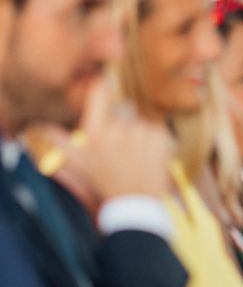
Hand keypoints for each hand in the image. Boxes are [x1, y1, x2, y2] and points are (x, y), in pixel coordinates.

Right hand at [46, 78, 175, 203]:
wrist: (135, 201)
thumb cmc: (103, 181)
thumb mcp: (76, 162)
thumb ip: (56, 140)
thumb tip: (37, 125)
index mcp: (96, 132)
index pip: (100, 93)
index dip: (103, 87)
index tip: (105, 85)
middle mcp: (118, 129)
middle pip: (123, 110)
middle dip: (123, 124)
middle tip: (121, 148)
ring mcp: (142, 132)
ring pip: (141, 122)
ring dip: (140, 135)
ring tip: (135, 156)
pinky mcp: (162, 137)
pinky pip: (159, 130)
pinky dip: (156, 142)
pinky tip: (149, 158)